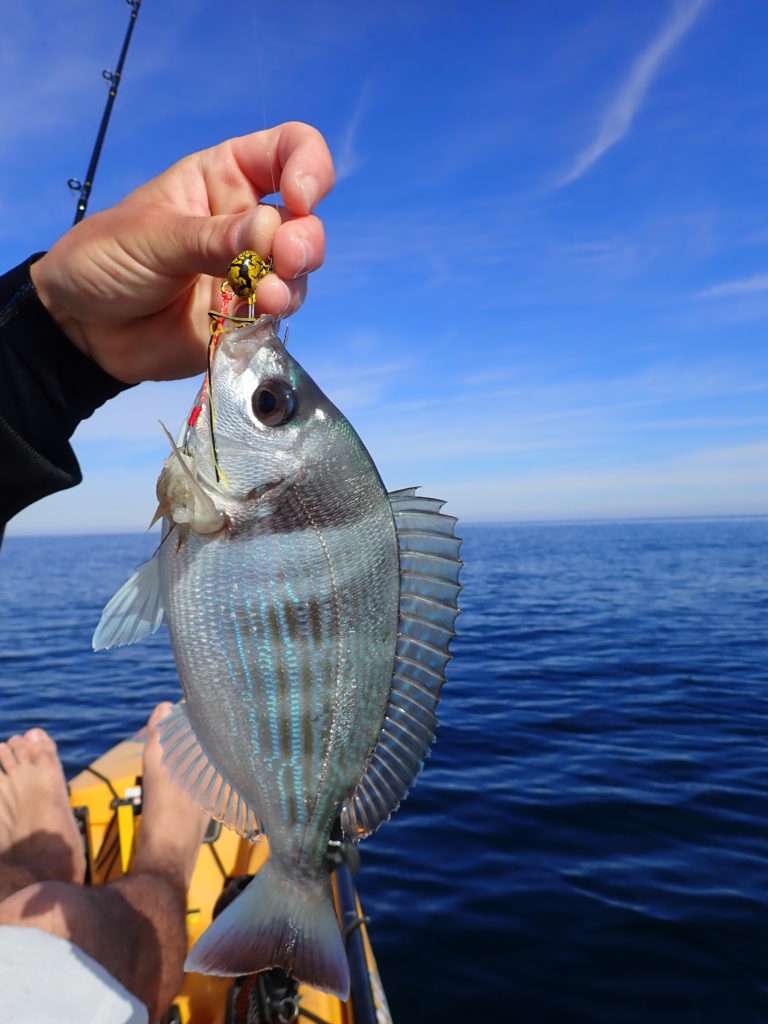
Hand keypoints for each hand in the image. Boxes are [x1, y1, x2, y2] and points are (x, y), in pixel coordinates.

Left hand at [30, 122, 333, 383]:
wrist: (82, 326)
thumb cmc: (105, 258)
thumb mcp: (152, 236)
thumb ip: (212, 237)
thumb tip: (274, 232)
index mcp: (224, 178)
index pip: (288, 151)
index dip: (308, 167)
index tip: (299, 198)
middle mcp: (246, 222)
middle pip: (304, 220)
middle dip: (304, 240)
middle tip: (284, 261)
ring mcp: (250, 272)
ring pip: (299, 273)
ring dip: (292, 285)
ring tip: (267, 301)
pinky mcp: (246, 317)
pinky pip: (279, 316)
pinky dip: (276, 319)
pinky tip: (257, 321)